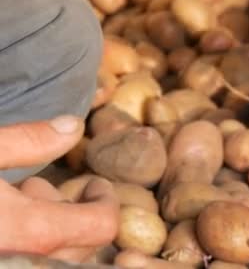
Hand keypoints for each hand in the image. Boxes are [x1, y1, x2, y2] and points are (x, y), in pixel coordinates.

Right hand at [0, 116, 118, 257]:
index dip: (105, 200)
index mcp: (32, 230)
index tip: (93, 183)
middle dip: (73, 215)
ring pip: (59, 261)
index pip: (102, 225)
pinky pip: (34, 264)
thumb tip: (73, 127)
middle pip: (84, 247)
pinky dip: (32, 247)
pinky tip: (4, 225)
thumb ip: (28, 141)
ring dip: (51, 234)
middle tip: (35, 190)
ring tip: (13, 207)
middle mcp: (28, 261)